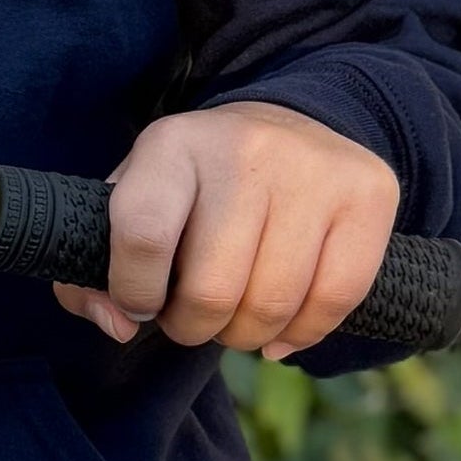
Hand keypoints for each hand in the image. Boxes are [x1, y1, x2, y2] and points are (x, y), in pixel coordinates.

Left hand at [56, 102, 398, 359]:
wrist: (292, 124)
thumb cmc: (196, 188)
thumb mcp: (132, 206)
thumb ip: (92, 275)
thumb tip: (120, 326)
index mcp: (172, 144)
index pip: (142, 233)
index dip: (134, 291)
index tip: (141, 302)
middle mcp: (245, 149)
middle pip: (212, 289)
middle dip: (193, 328)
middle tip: (193, 317)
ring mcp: (313, 170)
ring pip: (272, 305)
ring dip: (245, 336)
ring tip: (235, 319)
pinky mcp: (368, 194)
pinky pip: (334, 300)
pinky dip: (301, 334)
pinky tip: (280, 329)